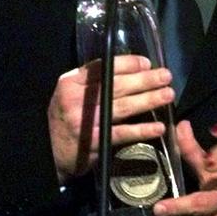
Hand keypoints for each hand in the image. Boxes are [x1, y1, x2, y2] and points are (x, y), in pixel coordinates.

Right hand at [48, 55, 172, 183]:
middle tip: (166, 76)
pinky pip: (122, 133)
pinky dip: (142, 130)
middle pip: (116, 85)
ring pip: (122, 107)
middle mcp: (76, 99)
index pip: (102, 67)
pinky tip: (158, 127)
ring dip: (148, 100)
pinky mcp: (92, 141)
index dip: (128, 64)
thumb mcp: (71, 94)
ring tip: (168, 95)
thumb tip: (132, 71)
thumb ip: (93, 83)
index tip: (147, 63)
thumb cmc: (65, 119)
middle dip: (145, 80)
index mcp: (71, 82)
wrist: (48, 152)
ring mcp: (84, 121)